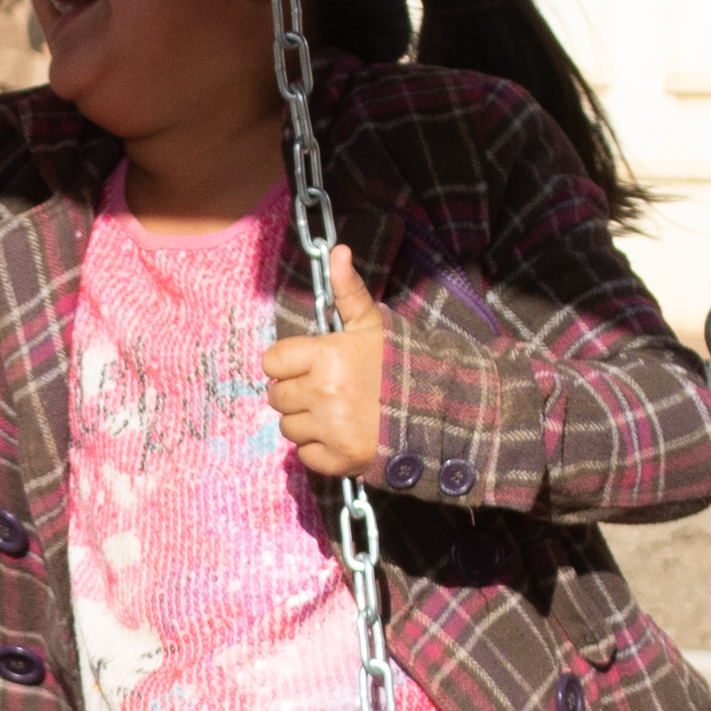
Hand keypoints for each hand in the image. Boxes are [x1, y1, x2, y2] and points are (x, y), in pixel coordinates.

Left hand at [261, 253, 391, 479]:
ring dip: (305, 421)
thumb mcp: (372, 323)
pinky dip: (318, 449)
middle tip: (326, 389)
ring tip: (335, 412)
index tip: (308, 365)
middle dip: (296, 391)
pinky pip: (304, 455)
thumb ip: (348, 290)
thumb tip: (338, 251)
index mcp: (327, 356)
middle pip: (276, 395)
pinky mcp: (340, 459)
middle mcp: (324, 392)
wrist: (438, 409)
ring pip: (288, 426)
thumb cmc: (399, 363)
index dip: (287, 363)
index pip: (272, 361)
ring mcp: (332, 428)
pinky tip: (340, 434)